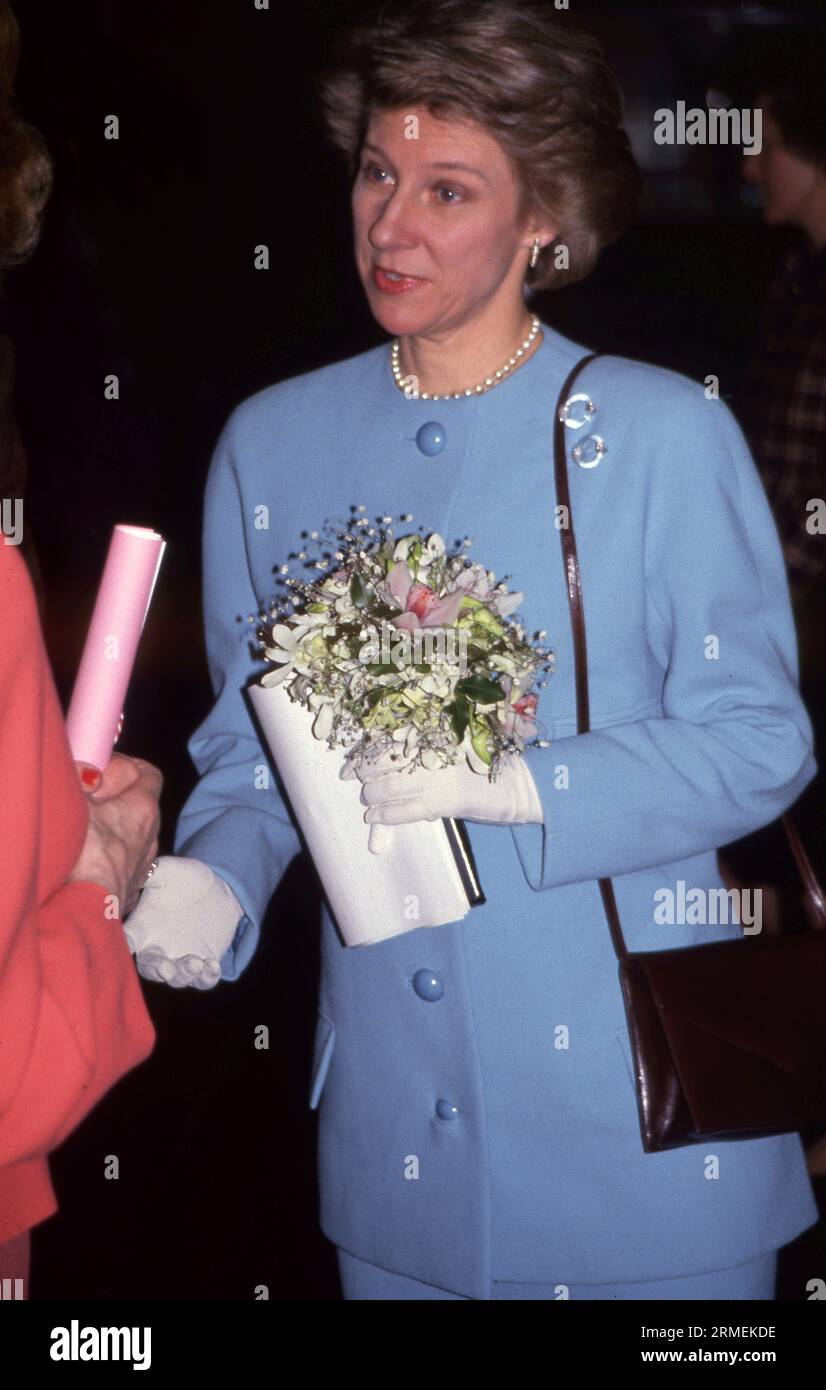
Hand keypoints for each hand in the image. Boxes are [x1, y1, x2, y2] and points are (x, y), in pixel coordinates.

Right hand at [69, 754, 161, 915]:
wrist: (88, 906)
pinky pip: (121, 866)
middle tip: (87, 797)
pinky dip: (107, 860)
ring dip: (112, 832)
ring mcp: (142, 866)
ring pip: (131, 839)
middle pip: (139, 807)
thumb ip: (78, 778)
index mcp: (142, 808)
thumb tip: (82, 767)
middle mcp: (150, 836)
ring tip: (82, 831)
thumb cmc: (85, 852)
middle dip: (115, 799)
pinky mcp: (129, 889)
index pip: (150, 774)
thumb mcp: (75, 802)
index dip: (132, 765)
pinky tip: (83, 862)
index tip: (109, 763)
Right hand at [123, 856, 243, 989]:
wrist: (219, 886)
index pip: (126, 941)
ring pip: (177, 978)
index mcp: (143, 928)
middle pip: (150, 969)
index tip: (124, 950)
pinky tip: (212, 965)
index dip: (120, 948)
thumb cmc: (186, 878)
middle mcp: (158, 948)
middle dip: (158, 971)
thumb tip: (136, 872)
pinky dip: (207, 978)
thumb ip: (152, 875)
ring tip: (195, 963)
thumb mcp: (169, 872)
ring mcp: (181, 959)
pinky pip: (203, 980)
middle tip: (167, 968)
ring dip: (184, 975)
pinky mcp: (204, 964)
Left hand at [345, 746, 542, 827]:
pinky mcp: (447, 800)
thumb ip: (427, 751)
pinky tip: (374, 817)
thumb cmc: (490, 765)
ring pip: (390, 785)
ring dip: (372, 794)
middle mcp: (435, 749)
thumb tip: (390, 764)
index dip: (365, 751)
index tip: (351, 763)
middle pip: (383, 758)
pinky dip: (386, 815)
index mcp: (437, 732)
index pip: (390, 737)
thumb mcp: (456, 748)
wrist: (520, 785)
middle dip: (362, 770)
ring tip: (367, 801)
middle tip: (352, 778)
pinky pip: (406, 809)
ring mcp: (440, 775)